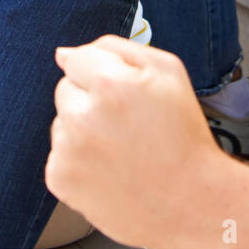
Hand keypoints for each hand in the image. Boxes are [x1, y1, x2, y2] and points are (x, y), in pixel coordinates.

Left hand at [46, 36, 226, 248]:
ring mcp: (68, 150)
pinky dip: (78, 158)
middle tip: (126, 122)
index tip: (122, 92)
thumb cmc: (182, 134)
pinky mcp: (60, 178)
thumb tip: (66, 53)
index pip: (75, 58)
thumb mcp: (168, 71)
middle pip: (65, 89)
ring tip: (121, 147)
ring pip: (61, 122)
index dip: (103, 72)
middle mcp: (82, 116)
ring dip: (82, 129)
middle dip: (89, 98)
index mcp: (110, 84)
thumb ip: (116, 48)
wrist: (189, 201)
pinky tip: (109, 167)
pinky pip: (59, 153)